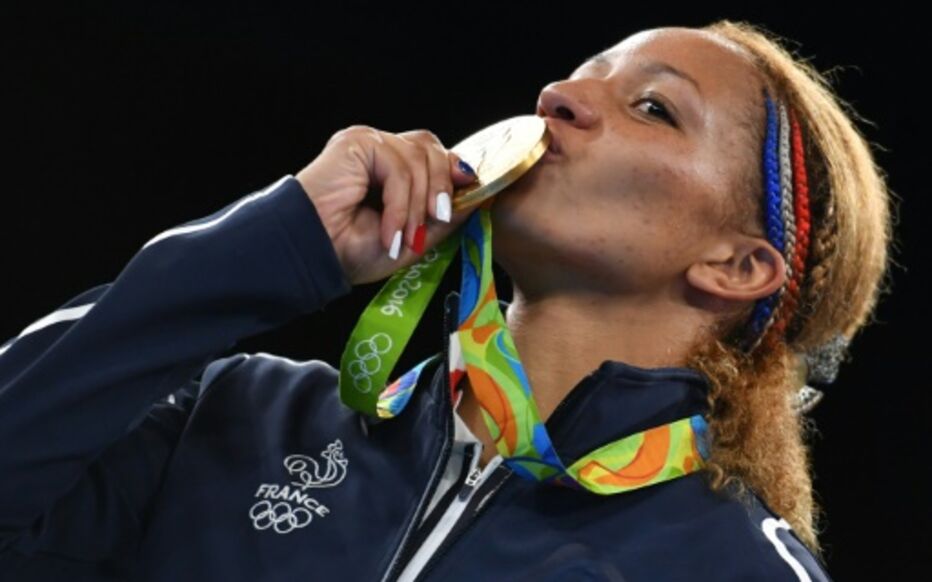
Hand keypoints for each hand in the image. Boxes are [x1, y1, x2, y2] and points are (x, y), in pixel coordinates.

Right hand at [295, 125, 478, 285]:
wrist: (313, 256)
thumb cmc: (351, 251)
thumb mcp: (414, 237)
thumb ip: (444, 215)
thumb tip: (477, 194)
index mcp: (392, 170)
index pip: (433, 156)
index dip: (454, 173)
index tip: (471, 196)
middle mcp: (380, 152)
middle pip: (430, 147)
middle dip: (442, 187)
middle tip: (437, 221)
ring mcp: (368, 144)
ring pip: (418, 157)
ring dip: (417, 204)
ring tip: (405, 236)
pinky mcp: (356, 143)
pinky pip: (397, 166)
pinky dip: (399, 204)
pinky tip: (388, 230)